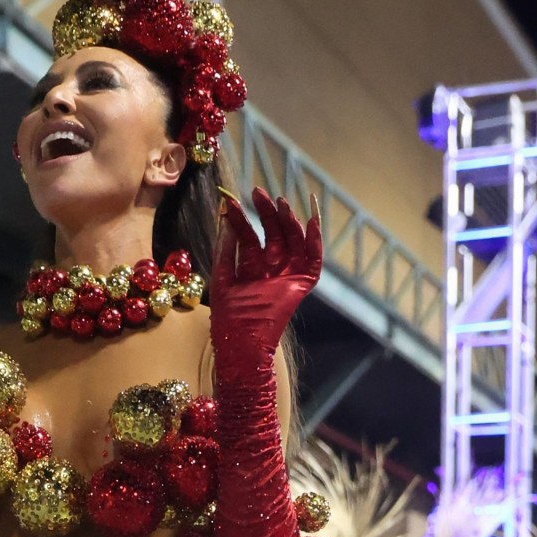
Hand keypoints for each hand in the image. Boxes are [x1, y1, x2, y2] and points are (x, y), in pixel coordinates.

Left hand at [211, 187, 322, 381]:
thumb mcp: (222, 278)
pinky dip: (315, 240)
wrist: (240, 344)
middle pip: (273, 234)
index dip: (244, 218)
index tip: (233, 201)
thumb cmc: (227, 318)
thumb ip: (226, 249)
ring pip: (292, 241)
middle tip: (258, 192)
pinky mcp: (300, 286)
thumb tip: (227, 219)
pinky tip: (311, 219)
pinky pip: (312, 260)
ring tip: (280, 202)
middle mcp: (270, 270)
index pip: (250, 236)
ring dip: (288, 221)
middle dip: (267, 213)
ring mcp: (286, 277)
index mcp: (251, 268)